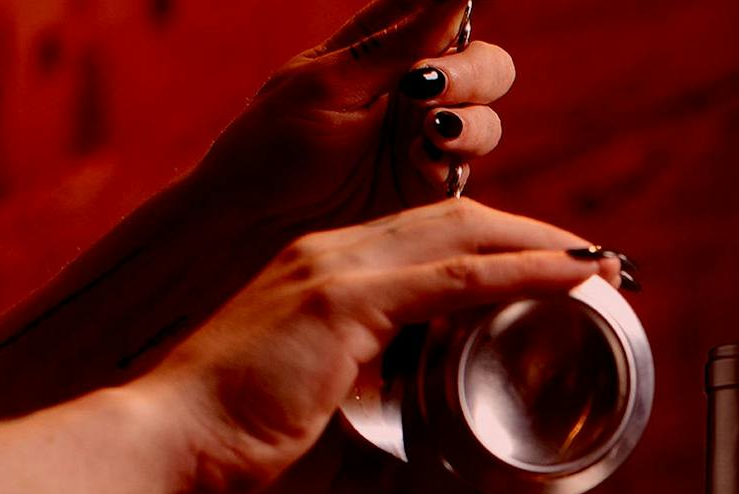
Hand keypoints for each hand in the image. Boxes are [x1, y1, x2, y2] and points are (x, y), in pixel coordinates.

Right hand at [134, 199, 620, 493]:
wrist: (164, 448)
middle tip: (596, 264)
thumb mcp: (346, 472)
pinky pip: (456, 274)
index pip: (426, 245)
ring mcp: (336, 269)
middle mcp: (330, 257)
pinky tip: (571, 273)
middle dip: (532, 236)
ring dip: (540, 244)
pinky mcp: (345, 299)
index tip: (552, 275)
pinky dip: (522, 269)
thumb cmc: (233, 456)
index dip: (493, 250)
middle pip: (455, 222)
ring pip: (464, 233)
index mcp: (323, 281)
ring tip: (599, 263)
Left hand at [195, 0, 513, 247]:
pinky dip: (453, 163)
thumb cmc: (274, 146)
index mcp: (383, 51)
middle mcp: (413, 93)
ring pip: (485, 122)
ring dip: (470, 121)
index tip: (450, 22)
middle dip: (471, 73)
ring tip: (434, 130)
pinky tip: (423, 164)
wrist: (253, 226)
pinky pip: (464, 172)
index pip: (442, 15)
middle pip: (484, 67)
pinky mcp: (429, 193)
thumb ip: (396, 43)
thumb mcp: (329, 84)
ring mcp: (426, 144)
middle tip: (428, 85)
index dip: (457, 12)